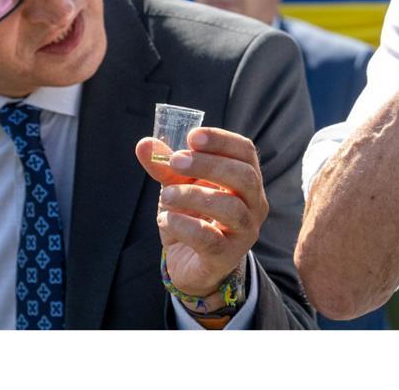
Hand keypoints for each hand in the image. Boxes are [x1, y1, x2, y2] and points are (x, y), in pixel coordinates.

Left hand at [135, 128, 268, 296]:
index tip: (192, 136)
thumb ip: (165, 166)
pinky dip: (184, 225)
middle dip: (208, 164)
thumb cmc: (192, 216)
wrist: (190, 262)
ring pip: (231, 208)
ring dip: (194, 196)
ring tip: (166, 195)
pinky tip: (165, 219)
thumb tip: (144, 144)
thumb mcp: (178, 186)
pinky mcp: (226, 256)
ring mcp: (244, 232)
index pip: (245, 152)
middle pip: (244, 176)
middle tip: (175, 161)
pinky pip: (210, 239)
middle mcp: (254, 204)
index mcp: (246, 179)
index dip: (222, 140)